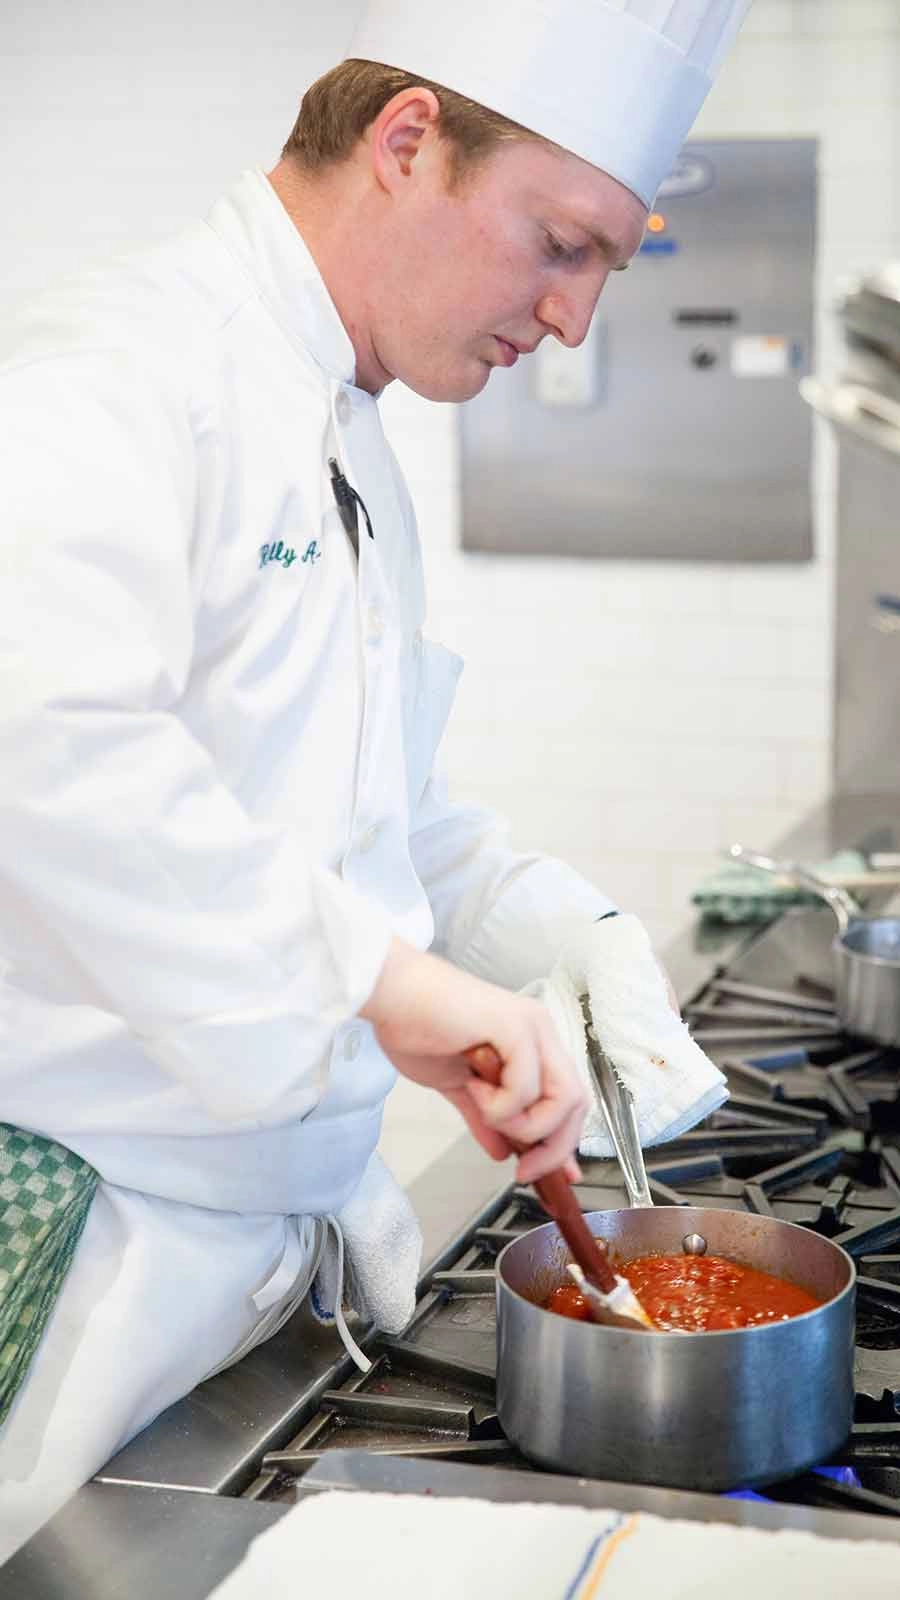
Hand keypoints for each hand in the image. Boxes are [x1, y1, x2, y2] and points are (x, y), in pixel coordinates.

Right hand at [360, 939, 587, 1183]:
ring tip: (484, 1110)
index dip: (564, 1142)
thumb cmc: (416, 1026)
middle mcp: (540, 1031)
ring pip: (562, 1099)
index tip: (551, 1177)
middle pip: (576, 1103)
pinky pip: (526, 1087)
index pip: (569, 1099)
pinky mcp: (514, 1026)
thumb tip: (502, 1153)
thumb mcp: (456, 1085)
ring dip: (523, 1125)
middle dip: (553, 1147)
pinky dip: (501, 1106)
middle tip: (523, 1169)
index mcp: (531, 1042)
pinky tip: (472, 1087)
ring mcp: (532, 1027)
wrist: (390, 992)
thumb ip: (483, 1118)